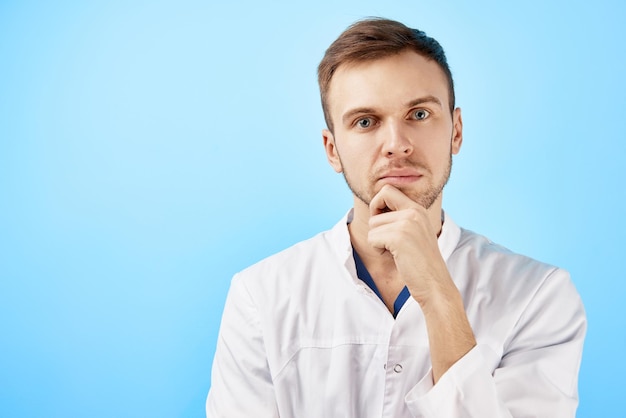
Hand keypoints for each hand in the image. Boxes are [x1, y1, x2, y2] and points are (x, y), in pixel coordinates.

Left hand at [369, 184, 475, 382]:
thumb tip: (374, 209)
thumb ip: (400, 218)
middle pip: (375, 208)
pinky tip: (395, 257)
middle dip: (376, 227)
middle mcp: (414, 212)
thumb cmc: (420, 263)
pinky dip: (378, 250)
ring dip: (378, 241)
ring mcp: (407, 223)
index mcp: (418, 209)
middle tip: (390, 241)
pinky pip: (372, 238)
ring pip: (372, 225)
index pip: (387, 190)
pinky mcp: (399, 237)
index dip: (377, 203)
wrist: (435, 285)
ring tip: (397, 252)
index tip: (382, 220)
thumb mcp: (414, 233)